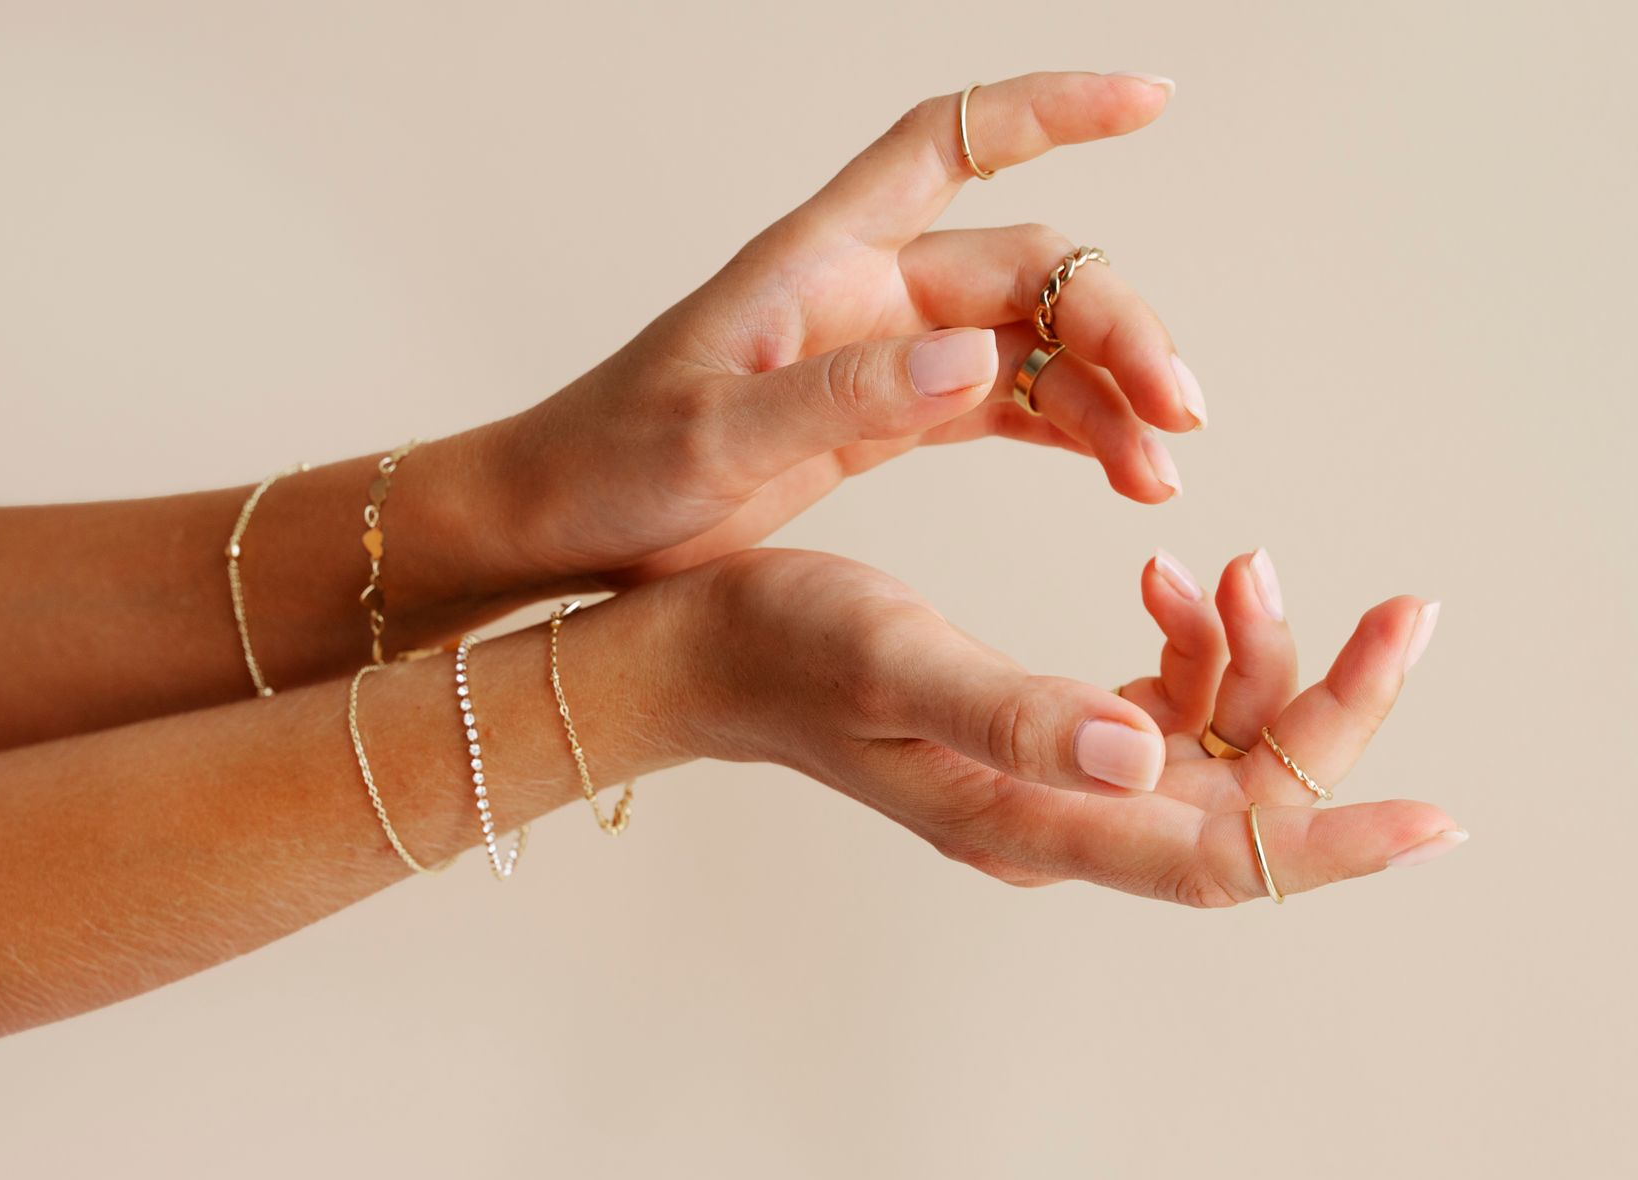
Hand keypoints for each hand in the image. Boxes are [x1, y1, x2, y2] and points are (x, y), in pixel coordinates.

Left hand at [467, 71, 1202, 595]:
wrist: (562, 523)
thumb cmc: (611, 465)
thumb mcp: (712, 438)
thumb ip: (838, 398)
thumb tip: (970, 361)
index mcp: (817, 263)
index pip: (946, 143)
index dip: (1046, 107)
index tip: (1148, 95)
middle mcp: (862, 293)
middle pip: (1026, 267)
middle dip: (1116, 326)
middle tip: (1177, 415)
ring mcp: (880, 354)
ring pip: (1028, 343)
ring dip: (1103, 393)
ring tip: (1156, 475)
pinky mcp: (882, 417)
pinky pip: (999, 404)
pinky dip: (1064, 428)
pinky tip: (1117, 469)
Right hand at [686, 549, 1459, 905]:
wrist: (698, 649)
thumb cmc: (779, 648)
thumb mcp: (892, 660)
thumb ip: (1013, 713)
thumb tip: (1143, 750)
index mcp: (1033, 816)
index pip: (1223, 858)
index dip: (1337, 840)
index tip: (1441, 812)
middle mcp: (1058, 815)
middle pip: (1246, 801)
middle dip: (1332, 708)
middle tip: (1399, 608)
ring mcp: (1053, 779)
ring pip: (1216, 747)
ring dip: (1255, 659)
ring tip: (1229, 564)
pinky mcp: (1040, 735)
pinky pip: (1164, 706)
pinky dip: (1193, 644)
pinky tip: (1166, 576)